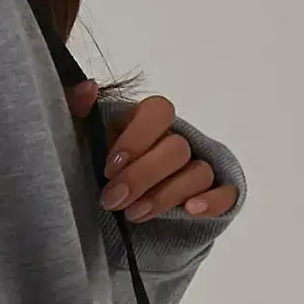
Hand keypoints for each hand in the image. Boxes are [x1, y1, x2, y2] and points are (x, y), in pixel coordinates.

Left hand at [66, 82, 238, 222]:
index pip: (159, 111)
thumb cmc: (93, 168)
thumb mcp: (78, 140)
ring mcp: (196, 169)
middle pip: (176, 148)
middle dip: (142, 177)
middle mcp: (175, 142)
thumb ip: (75, 111)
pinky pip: (227, 193)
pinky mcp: (212, 196)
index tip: (109, 167)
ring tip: (133, 215)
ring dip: (165, 195)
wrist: (109, 208)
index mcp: (146, 123)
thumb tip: (87, 88)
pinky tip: (191, 210)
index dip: (137, 138)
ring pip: (198, 173)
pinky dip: (213, 201)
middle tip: (112, 200)